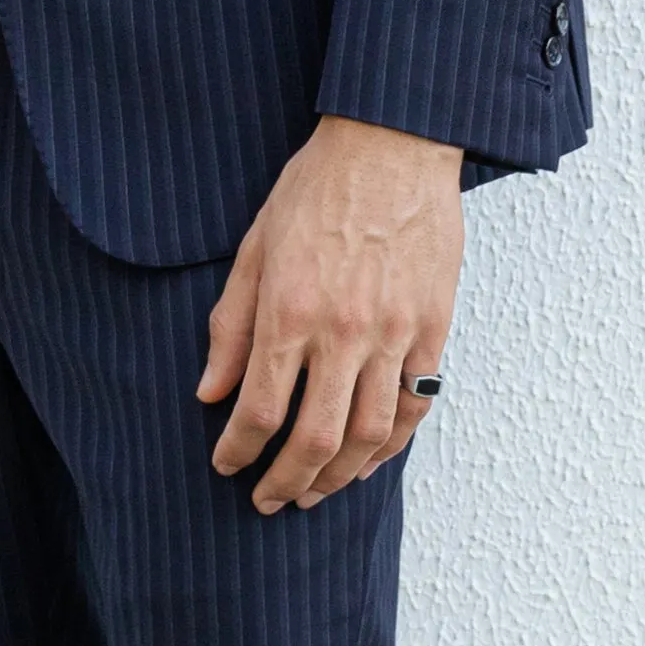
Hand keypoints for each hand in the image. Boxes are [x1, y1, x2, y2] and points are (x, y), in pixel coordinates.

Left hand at [198, 116, 461, 512]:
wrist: (392, 144)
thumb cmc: (316, 189)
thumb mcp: (254, 248)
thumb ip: (231, 325)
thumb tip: (210, 393)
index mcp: (290, 311)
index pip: (260, 410)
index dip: (238, 450)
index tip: (226, 466)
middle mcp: (344, 332)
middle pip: (315, 440)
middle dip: (285, 482)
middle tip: (267, 501)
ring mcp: (395, 334)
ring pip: (370, 436)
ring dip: (338, 477)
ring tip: (313, 493)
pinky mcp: (434, 328)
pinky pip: (415, 405)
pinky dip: (392, 446)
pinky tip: (367, 462)